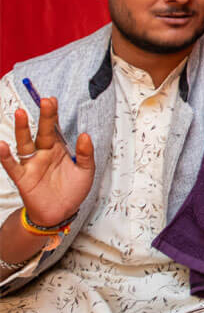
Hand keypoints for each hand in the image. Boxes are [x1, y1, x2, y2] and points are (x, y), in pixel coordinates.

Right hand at [0, 98, 93, 228]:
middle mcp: (44, 153)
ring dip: (22, 129)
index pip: (56, 128)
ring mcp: (32, 164)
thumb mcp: (86, 171)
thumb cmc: (73, 189)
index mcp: (59, 149)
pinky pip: (12, 165)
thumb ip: (85, 154)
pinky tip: (2, 145)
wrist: (61, 212)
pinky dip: (5, 156)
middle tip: (45, 101)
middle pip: (42, 131)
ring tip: (20, 114)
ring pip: (25, 143)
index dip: (53, 114)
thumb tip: (85, 135)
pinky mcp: (23, 177)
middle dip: (44, 116)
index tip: (52, 100)